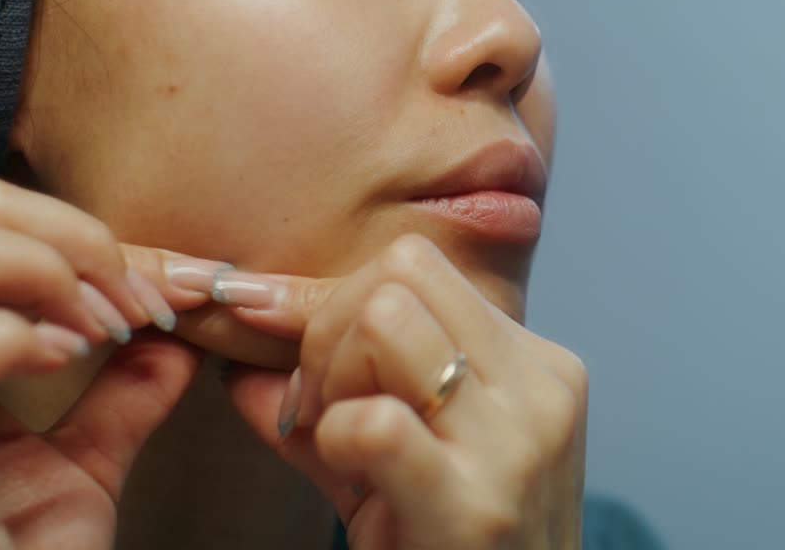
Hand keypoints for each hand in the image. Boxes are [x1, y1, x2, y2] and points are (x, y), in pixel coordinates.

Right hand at [0, 177, 217, 549]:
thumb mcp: (89, 457)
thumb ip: (128, 388)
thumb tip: (179, 324)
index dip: (84, 235)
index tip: (159, 294)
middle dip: (70, 243)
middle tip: (128, 311)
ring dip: (49, 276)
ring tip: (97, 336)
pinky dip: (15, 341)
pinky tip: (63, 363)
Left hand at [222, 234, 587, 549]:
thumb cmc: (450, 548)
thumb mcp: (403, 456)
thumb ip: (329, 390)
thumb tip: (243, 321)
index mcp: (534, 363)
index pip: (413, 263)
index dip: (342, 308)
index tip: (327, 381)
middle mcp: (540, 386)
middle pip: (395, 277)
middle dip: (329, 336)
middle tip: (325, 411)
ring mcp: (518, 443)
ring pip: (382, 321)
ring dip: (330, 380)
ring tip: (338, 441)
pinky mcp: (476, 506)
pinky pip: (373, 422)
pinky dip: (333, 436)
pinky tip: (345, 471)